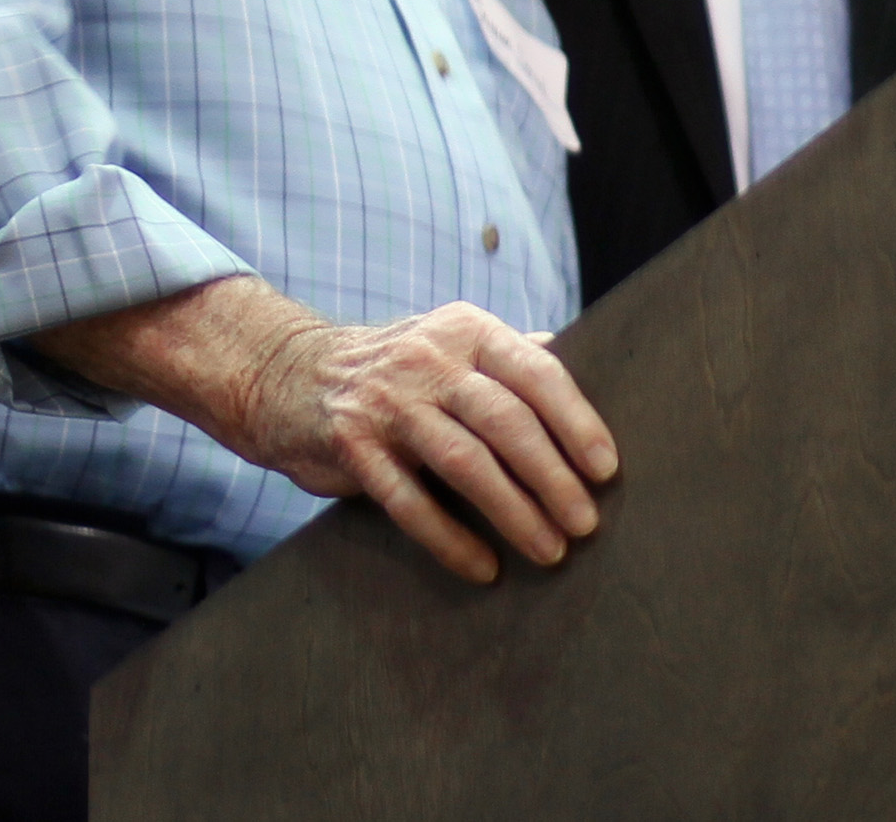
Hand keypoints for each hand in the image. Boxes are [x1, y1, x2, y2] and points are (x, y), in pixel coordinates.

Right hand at [31, 277, 617, 584]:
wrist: (288, 373)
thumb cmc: (394, 368)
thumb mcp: (451, 341)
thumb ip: (509, 355)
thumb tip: (580, 362)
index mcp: (466, 329)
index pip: (536, 370)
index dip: (576, 420)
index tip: (606, 469)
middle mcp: (430, 357)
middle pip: (505, 421)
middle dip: (552, 477)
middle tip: (586, 524)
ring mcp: (388, 401)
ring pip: (463, 462)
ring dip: (513, 511)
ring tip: (549, 550)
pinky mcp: (351, 445)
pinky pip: (409, 500)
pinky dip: (450, 538)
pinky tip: (483, 566)